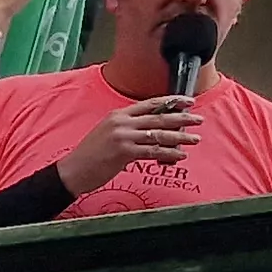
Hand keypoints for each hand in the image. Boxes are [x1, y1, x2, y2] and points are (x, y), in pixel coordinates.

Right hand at [57, 94, 200, 193]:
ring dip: (180, 137)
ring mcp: (123, 137)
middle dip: (182, 118)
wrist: (73, 170)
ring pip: (159, 134)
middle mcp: (122, 122)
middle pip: (159, 117)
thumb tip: (154, 129)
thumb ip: (129, 127)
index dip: (172, 101)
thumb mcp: (108, 132)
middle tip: (198, 119)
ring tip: (195, 139)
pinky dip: (169, 154)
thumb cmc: (91, 154)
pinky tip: (180, 155)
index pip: (150, 104)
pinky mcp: (124, 152)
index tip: (188, 101)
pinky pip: (153, 152)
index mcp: (118, 114)